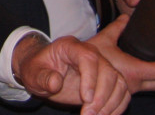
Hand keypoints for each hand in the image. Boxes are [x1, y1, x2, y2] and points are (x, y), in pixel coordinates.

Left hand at [12, 33, 129, 114]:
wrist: (42, 72)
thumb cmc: (37, 70)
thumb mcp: (33, 73)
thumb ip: (43, 77)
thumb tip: (55, 83)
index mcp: (70, 46)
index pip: (88, 57)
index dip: (90, 78)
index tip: (85, 99)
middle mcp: (89, 54)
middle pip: (108, 70)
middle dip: (101, 96)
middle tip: (88, 114)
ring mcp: (100, 66)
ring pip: (118, 82)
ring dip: (110, 104)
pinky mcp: (106, 81)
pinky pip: (122, 92)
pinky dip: (117, 106)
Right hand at [86, 16, 154, 93]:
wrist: (73, 77)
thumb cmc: (87, 60)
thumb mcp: (103, 39)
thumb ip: (116, 27)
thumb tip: (126, 16)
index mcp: (133, 71)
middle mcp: (135, 84)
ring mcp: (131, 90)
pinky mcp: (127, 91)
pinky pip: (148, 87)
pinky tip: (150, 68)